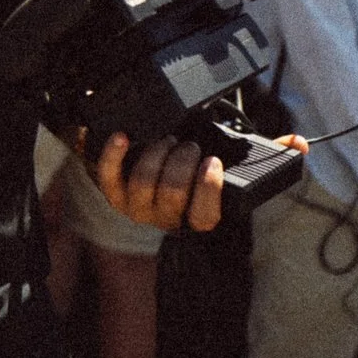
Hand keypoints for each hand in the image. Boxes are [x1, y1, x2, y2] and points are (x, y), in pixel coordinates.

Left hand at [89, 131, 222, 233]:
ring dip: (156, 154)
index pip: (204, 216)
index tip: (212, 160)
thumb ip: (233, 165)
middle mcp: (166, 219)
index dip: (209, 187)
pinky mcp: (116, 195)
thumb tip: (248, 146)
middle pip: (172, 192)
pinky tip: (122, 137)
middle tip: (190, 145)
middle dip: (183, 160)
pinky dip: (113, 155)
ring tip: (167, 141)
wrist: (164, 179)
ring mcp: (139, 208)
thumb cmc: (196, 173)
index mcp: (196, 220)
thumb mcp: (218, 173)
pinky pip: (109, 177)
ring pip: (143, 183)